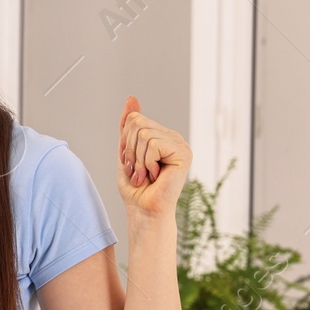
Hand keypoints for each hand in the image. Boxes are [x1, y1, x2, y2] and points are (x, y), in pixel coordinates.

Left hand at [116, 95, 190, 219]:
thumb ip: (128, 126)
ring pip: (144, 133)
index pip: (134, 120)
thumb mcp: (126, 152)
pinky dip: (147, 163)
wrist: (144, 211)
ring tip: (146, 176)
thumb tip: (132, 98)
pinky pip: (153, 144)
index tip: (132, 164)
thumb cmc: (136, 188)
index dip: (125, 143)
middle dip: (130, 150)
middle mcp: (173, 137)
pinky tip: (155, 175)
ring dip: (138, 160)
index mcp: (161, 136)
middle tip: (138, 171)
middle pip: (137, 123)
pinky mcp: (184, 153)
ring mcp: (180, 144)